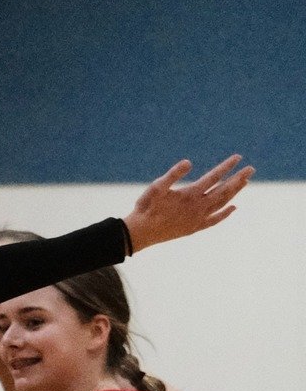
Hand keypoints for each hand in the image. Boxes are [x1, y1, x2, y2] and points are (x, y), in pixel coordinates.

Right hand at [122, 156, 251, 251]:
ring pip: (222, 204)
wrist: (139, 233)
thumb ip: (173, 174)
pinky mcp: (193, 228)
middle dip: (238, 179)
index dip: (226, 166)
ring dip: (234, 192)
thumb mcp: (156, 187)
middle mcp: (198, 207)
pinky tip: (233, 208)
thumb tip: (189, 162)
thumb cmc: (145, 208)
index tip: (238, 157)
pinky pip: (214, 220)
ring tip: (245, 183)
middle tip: (251, 169)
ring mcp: (197, 218)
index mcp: (190, 194)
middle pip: (223, 190)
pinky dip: (225, 213)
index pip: (214, 177)